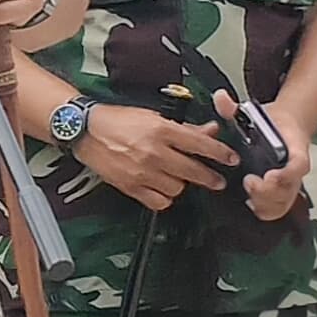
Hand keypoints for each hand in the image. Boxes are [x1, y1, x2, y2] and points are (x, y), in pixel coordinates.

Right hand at [70, 102, 234, 212]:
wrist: (85, 130)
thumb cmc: (117, 120)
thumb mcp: (153, 116)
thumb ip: (183, 127)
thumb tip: (209, 130)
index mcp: (160, 130)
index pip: (199, 144)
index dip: (220, 153)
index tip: (230, 160)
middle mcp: (153, 152)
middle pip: (192, 171)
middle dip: (210, 177)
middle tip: (217, 180)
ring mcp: (141, 172)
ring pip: (177, 188)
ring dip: (181, 184)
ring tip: (177, 177)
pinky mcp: (130, 186)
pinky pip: (158, 200)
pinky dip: (164, 197)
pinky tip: (163, 188)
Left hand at [219, 89, 313, 222]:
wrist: (287, 126)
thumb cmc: (271, 123)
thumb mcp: (253, 113)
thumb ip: (234, 108)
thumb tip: (220, 97)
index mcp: (294, 148)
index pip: (299, 164)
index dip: (286, 174)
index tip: (270, 176)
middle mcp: (294, 168)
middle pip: (290, 189)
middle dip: (269, 192)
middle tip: (249, 182)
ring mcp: (290, 182)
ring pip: (284, 203)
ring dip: (266, 204)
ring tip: (249, 195)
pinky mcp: (282, 192)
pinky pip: (278, 209)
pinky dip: (265, 210)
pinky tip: (251, 204)